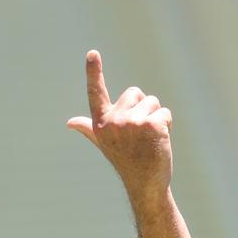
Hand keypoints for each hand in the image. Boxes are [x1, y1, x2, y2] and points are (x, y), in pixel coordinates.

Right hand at [66, 50, 173, 204]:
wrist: (145, 185)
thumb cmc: (127, 162)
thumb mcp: (105, 143)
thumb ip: (89, 128)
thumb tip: (70, 122)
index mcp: (101, 123)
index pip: (95, 93)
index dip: (93, 72)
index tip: (92, 53)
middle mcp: (114, 122)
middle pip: (136, 93)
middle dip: (143, 109)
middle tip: (140, 135)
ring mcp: (132, 123)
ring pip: (153, 103)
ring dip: (156, 118)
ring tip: (150, 140)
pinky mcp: (151, 125)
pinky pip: (164, 113)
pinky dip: (167, 125)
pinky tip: (160, 142)